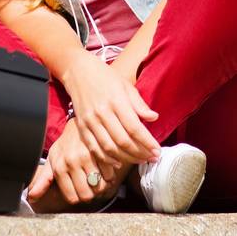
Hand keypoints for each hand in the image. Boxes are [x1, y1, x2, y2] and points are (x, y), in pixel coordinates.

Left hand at [29, 120, 125, 206]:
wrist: (78, 124)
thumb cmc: (65, 145)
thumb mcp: (52, 161)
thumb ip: (43, 181)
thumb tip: (31, 197)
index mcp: (60, 167)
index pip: (72, 197)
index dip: (77, 197)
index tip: (79, 191)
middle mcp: (72, 162)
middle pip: (86, 195)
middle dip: (89, 194)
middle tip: (89, 187)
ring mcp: (88, 157)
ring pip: (99, 187)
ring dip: (101, 187)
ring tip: (98, 180)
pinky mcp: (101, 152)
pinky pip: (109, 175)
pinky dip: (109, 178)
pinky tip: (105, 173)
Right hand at [58, 52, 159, 166]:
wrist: (79, 72)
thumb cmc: (106, 77)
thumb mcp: (126, 86)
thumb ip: (139, 104)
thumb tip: (154, 118)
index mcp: (116, 101)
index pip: (134, 127)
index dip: (147, 142)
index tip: (157, 151)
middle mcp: (102, 113)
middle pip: (122, 141)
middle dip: (140, 153)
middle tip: (152, 159)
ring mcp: (90, 121)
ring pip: (109, 147)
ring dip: (126, 158)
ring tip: (140, 161)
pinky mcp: (81, 127)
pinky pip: (94, 148)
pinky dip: (106, 159)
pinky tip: (118, 163)